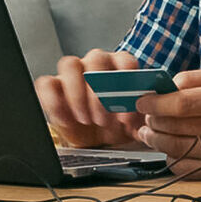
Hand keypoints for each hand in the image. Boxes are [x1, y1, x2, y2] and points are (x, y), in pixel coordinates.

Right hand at [34, 49, 148, 148]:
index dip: (127, 87)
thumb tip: (154, 116)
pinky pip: (47, 84)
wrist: (97, 142)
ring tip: (86, 120)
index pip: (125, 61)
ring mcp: (73, 73)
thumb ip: (145, 116)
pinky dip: (55, 103)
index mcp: (121, 66)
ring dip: (78, 95)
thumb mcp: (136, 125)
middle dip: (100, 92)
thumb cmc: (118, 127)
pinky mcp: (52, 86)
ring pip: (69, 64)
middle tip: (104, 120)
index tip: (127, 116)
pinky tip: (67, 121)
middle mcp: (96, 64)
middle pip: (96, 59)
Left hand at [133, 68, 200, 160]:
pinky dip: (174, 161)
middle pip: (179, 127)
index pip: (184, 103)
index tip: (142, 101)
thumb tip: (169, 85)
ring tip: (149, 134)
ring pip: (182, 149)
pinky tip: (168, 152)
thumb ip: (200, 78)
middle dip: (154, 123)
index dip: (157, 103)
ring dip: (159, 142)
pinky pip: (193, 168)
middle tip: (144, 118)